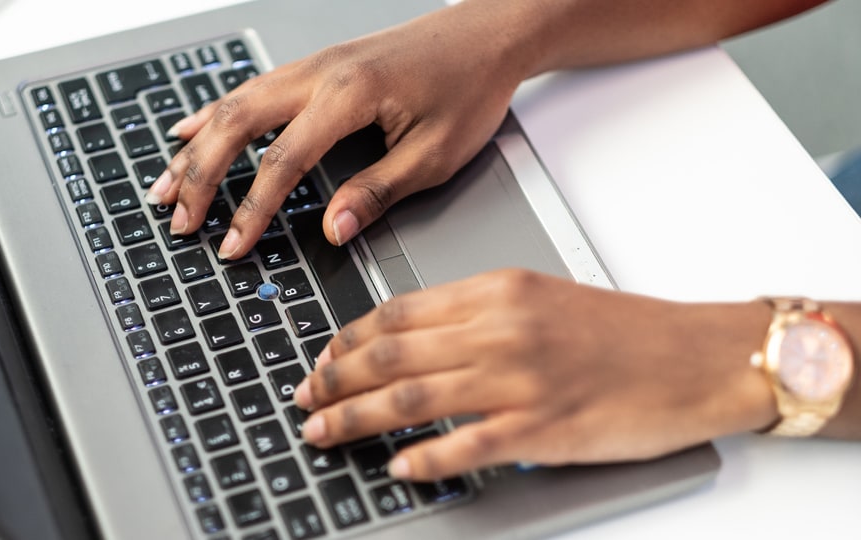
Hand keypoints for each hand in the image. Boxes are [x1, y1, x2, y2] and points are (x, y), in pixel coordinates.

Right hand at [145, 2, 524, 258]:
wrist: (488, 34)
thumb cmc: (469, 86)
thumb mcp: (434, 155)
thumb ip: (377, 192)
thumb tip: (332, 229)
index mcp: (349, 95)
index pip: (281, 162)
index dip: (251, 210)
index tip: (231, 245)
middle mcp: (320, 73)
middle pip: (237, 124)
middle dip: (201, 176)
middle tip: (178, 220)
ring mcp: (314, 65)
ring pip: (235, 103)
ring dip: (197, 146)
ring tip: (167, 184)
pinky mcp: (317, 67)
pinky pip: (251, 89)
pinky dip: (215, 114)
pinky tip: (191, 129)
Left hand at [292, 269, 776, 480]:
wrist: (696, 356)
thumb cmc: (624, 330)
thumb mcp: (541, 298)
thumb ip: (476, 314)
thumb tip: (414, 341)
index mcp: (496, 291)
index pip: (397, 312)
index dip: (348, 339)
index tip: (322, 359)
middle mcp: (500, 330)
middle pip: (390, 355)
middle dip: (334, 380)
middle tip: (304, 399)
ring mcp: (518, 380)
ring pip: (411, 399)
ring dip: (355, 419)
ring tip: (323, 433)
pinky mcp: (541, 428)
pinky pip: (464, 446)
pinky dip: (423, 459)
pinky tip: (397, 467)